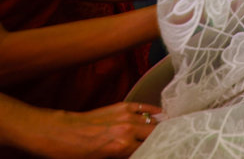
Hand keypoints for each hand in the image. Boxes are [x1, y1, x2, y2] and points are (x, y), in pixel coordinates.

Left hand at [25, 102, 161, 158]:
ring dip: (160, 127)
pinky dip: (153, 111)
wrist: (57, 132)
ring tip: (168, 131)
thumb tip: (134, 153)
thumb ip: (121, 156)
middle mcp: (128, 129)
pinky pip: (144, 107)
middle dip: (163, 140)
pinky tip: (160, 114)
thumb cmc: (72, 152)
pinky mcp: (120, 106)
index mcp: (122, 147)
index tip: (163, 152)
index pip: (150, 150)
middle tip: (169, 143)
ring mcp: (125, 115)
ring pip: (153, 121)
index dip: (157, 151)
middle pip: (155, 135)